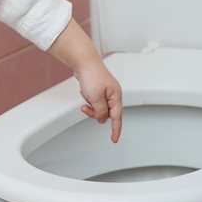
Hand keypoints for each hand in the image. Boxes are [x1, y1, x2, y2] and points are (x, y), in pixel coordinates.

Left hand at [45, 19, 123, 142]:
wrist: (84, 62)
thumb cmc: (92, 75)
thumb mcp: (96, 98)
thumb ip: (100, 112)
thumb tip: (101, 119)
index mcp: (116, 97)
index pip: (117, 117)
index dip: (116, 129)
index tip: (114, 139)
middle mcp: (113, 95)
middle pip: (107, 113)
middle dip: (95, 113)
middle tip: (86, 108)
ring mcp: (106, 92)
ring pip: (99, 108)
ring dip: (90, 106)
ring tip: (85, 97)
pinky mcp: (98, 89)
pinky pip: (94, 101)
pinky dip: (88, 99)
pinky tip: (84, 91)